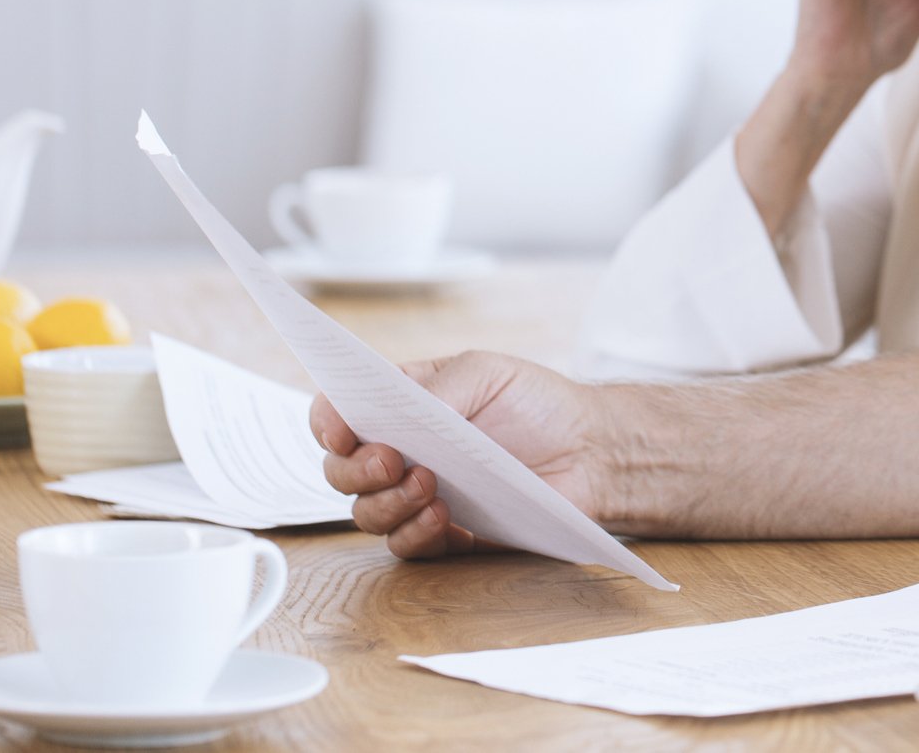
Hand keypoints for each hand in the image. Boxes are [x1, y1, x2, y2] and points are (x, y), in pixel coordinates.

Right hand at [310, 350, 603, 559]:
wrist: (591, 452)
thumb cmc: (539, 404)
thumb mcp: (487, 372)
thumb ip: (440, 387)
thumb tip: (404, 416)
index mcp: (403, 405)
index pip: (339, 414)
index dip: (327, 422)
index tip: (340, 430)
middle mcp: (402, 451)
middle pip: (341, 470)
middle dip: (354, 468)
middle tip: (391, 460)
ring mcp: (419, 495)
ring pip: (366, 512)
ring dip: (386, 502)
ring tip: (429, 483)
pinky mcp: (445, 534)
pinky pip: (405, 545)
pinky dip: (413, 532)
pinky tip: (442, 515)